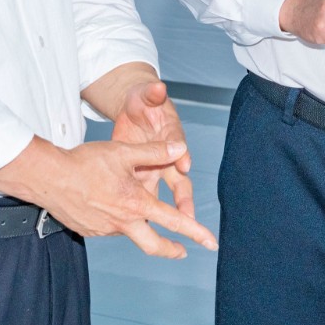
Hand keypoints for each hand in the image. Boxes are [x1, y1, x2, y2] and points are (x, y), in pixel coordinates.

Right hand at [0, 137, 217, 258]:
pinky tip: (105, 201)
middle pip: (154, 246)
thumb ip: (155, 152)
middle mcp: (123, 223)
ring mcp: (105, 230)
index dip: (196, 232)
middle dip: (172, 250)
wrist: (49, 177)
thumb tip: (181, 148)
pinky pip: (108, 227)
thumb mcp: (124, 152)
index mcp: (137, 204)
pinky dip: (115, 218)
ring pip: (129, 231)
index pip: (175, 222)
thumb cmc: (86, 162)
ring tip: (130, 201)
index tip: (210, 243)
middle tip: (182, 252)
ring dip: (137, 223)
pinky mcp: (89, 231)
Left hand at [110, 79, 194, 219]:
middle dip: (184, 200)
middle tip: (189, 218)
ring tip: (172, 237)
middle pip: (180, 181)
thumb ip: (153, 93)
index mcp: (172, 136)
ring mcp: (157, 169)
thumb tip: (159, 87)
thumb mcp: (147, 95)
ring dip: (169, 215)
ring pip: (166, 196)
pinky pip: (147, 198)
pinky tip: (142, 230)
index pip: (179, 146)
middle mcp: (169, 157)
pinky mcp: (143, 177)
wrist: (135, 109)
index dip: (181, 155)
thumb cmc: (145, 101)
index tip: (183, 165)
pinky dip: (147, 213)